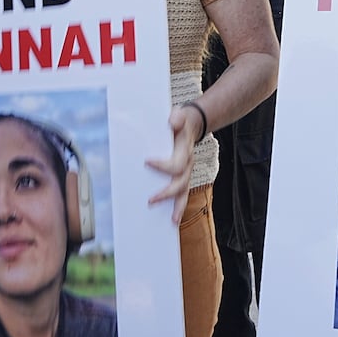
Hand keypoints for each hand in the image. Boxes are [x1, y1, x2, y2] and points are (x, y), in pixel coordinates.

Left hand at [146, 103, 199, 222]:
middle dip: (166, 193)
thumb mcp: (178, 115)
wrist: (190, 124)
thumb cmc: (180, 122)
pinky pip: (181, 195)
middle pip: (181, 183)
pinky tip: (171, 219)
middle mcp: (188, 165)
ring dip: (178, 207)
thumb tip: (173, 122)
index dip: (163, 165)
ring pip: (184, 193)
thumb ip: (177, 117)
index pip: (177, 164)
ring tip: (171, 221)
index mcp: (185, 151)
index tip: (147, 162)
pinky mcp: (182, 178)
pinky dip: (178, 208)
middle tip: (150, 200)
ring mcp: (186, 173)